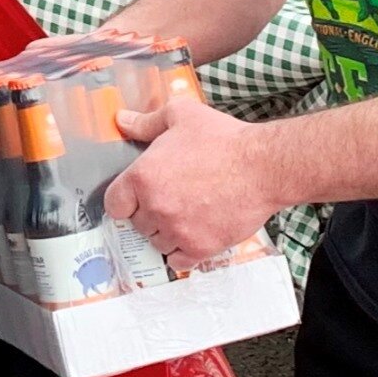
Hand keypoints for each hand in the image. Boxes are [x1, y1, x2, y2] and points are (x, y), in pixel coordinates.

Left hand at [107, 92, 279, 267]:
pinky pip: (178, 261)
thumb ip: (146, 121)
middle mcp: (155, 207)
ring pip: (157, 243)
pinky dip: (182, 252)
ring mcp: (177, 231)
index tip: (137, 196)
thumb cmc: (223, 139)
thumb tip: (122, 120)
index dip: (125, 199)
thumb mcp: (181, 115)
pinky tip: (192, 236)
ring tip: (185, 215)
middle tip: (171, 199)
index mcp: (143, 177)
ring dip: (166, 233)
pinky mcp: (200, 247)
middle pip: (137, 224)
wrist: (263, 166)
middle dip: (149, 213)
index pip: (114, 204)